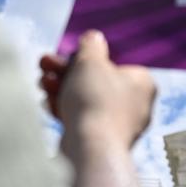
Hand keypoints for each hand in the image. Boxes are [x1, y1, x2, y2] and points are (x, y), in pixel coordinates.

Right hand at [39, 30, 155, 148]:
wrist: (91, 148)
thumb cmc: (97, 101)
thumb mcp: (92, 61)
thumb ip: (91, 45)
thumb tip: (94, 37)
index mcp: (143, 83)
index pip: (113, 63)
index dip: (85, 57)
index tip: (65, 53)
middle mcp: (136, 105)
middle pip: (96, 81)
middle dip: (66, 72)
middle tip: (44, 63)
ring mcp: (120, 124)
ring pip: (86, 99)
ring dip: (61, 88)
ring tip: (42, 82)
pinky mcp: (102, 140)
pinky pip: (82, 119)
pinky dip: (65, 109)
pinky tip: (48, 103)